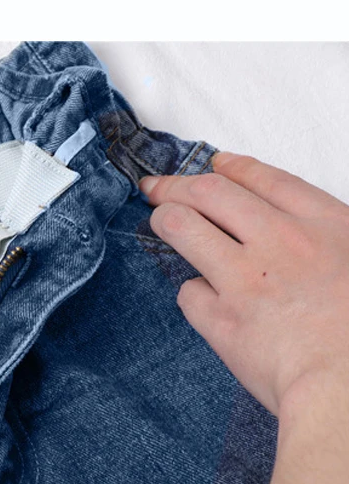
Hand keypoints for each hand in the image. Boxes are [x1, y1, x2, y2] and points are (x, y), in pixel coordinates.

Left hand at [139, 153, 348, 417]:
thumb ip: (326, 240)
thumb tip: (288, 230)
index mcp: (326, 226)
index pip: (266, 180)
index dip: (233, 168)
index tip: (214, 163)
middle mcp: (280, 242)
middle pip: (210, 194)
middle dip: (177, 185)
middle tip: (157, 188)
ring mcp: (245, 279)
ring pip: (182, 228)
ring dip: (165, 221)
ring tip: (159, 222)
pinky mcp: (220, 320)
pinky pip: (188, 293)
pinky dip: (193, 294)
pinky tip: (202, 300)